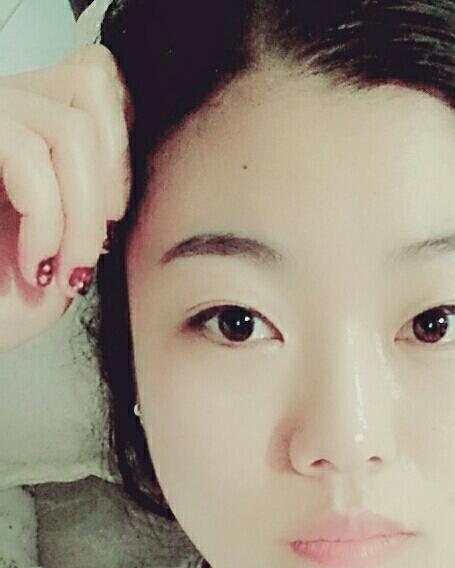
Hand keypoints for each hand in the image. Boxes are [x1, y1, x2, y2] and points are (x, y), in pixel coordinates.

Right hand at [0, 44, 130, 351]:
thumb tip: (141, 164)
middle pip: (93, 86)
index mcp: (36, 123)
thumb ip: (105, 192)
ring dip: (83, 214)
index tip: (116, 219)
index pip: (100, 80)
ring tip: (65, 269)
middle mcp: (5, 106)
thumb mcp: (76, 242)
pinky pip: (25, 153)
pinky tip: (35, 265)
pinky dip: (47, 220)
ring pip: (70, 127)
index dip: (123, 147)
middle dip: (112, 184)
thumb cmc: (8, 300)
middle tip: (95, 250)